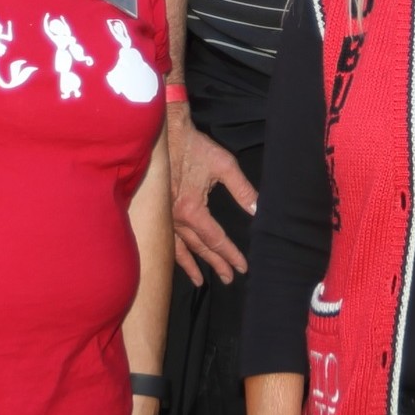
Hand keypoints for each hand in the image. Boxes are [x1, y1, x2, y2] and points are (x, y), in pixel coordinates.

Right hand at [168, 111, 254, 284]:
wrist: (163, 133)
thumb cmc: (193, 147)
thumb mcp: (224, 165)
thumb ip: (243, 190)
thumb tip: (258, 210)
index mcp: (191, 209)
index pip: (215, 239)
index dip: (230, 254)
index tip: (242, 266)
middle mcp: (174, 218)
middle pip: (198, 247)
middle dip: (215, 263)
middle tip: (229, 278)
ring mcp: (163, 216)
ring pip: (179, 247)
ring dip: (191, 265)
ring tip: (201, 281)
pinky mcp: (157, 210)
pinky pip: (166, 237)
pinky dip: (174, 252)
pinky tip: (178, 258)